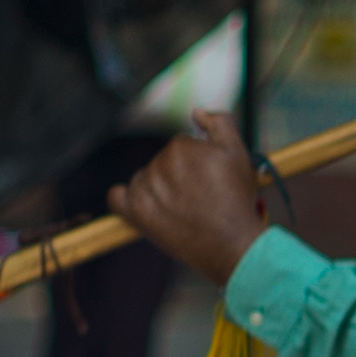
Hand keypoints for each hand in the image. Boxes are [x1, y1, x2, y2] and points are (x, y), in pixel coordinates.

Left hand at [110, 114, 270, 285]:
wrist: (232, 244)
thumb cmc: (236, 200)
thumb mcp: (239, 153)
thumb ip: (219, 123)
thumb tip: (196, 112)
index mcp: (180, 146)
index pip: (182, 147)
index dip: (198, 164)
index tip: (210, 181)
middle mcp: (159, 164)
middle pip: (164, 163)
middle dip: (179, 176)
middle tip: (201, 198)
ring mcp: (145, 189)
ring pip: (146, 179)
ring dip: (159, 189)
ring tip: (183, 209)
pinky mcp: (136, 213)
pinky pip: (117, 198)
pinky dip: (125, 199)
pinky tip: (140, 205)